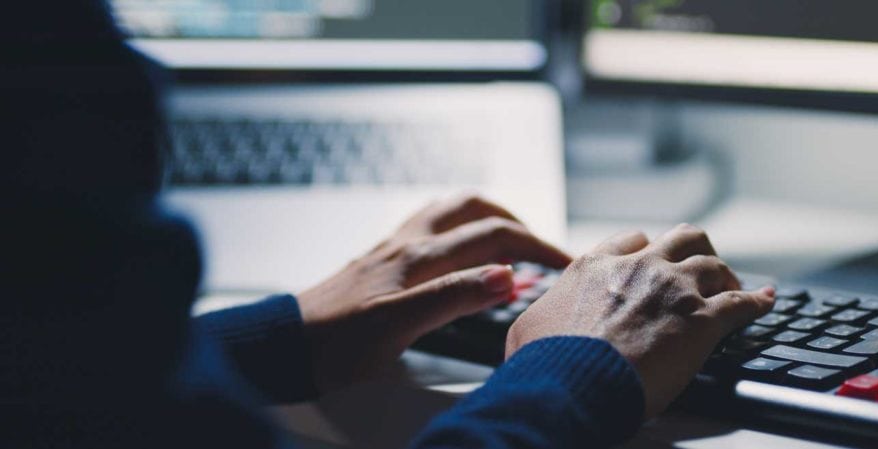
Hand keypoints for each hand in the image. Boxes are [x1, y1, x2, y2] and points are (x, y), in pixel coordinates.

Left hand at [297, 194, 571, 392]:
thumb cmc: (334, 344)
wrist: (285, 345)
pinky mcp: (382, 259)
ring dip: (489, 216)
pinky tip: (461, 250)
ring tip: (512, 239)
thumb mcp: (398, 327)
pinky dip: (459, 227)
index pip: (494, 236)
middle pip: (477, 209)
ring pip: (452, 210)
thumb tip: (506, 276)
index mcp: (419, 258)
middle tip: (543, 250)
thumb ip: (453, 298)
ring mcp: (394, 247)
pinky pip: (431, 226)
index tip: (567, 264)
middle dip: (519, 223)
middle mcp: (408, 243)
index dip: (538, 247)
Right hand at [505, 225, 773, 417]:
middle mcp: (639, 268)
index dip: (647, 248)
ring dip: (725, 274)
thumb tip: (536, 327)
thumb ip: (542, 315)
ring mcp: (674, 291)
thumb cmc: (545, 363)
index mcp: (596, 267)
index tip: (653, 258)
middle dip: (694, 249)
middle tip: (700, 268)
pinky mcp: (702, 322)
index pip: (632, 240)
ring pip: (713, 263)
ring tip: (733, 286)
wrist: (571, 384)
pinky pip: (741, 303)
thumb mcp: (526, 328)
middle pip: (682, 237)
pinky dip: (757, 301)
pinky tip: (765, 302)